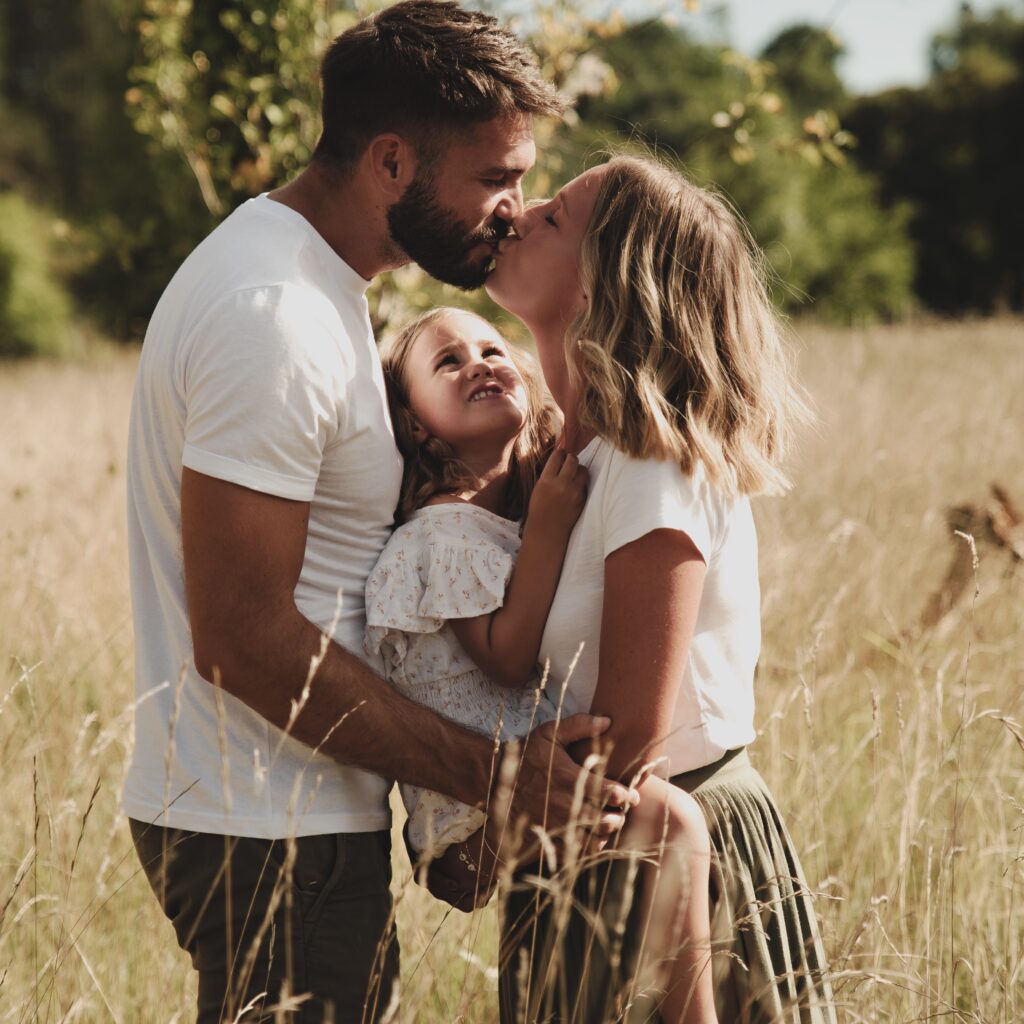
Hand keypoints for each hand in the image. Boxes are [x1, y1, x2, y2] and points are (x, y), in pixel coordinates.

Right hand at [485, 713, 638, 864]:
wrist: (493, 780)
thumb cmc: (526, 755)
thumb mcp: (549, 733)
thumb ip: (579, 725)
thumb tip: (607, 720)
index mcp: (571, 778)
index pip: (611, 792)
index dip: (626, 796)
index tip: (630, 795)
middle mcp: (566, 805)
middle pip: (607, 820)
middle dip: (619, 816)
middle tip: (621, 811)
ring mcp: (556, 825)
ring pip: (594, 840)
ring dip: (606, 833)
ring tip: (607, 823)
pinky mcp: (546, 840)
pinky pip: (575, 853)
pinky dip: (588, 847)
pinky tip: (589, 836)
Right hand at [526, 448, 587, 539]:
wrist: (547, 530)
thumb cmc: (539, 508)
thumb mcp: (538, 488)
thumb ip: (549, 473)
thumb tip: (559, 457)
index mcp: (546, 480)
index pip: (557, 457)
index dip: (560, 452)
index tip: (561, 452)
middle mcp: (561, 485)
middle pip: (573, 460)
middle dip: (571, 457)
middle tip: (569, 459)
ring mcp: (574, 493)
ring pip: (583, 470)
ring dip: (579, 468)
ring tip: (574, 472)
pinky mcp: (582, 500)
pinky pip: (584, 484)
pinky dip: (580, 482)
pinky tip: (575, 486)